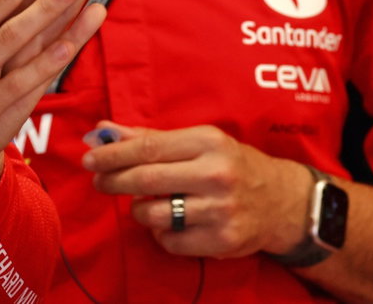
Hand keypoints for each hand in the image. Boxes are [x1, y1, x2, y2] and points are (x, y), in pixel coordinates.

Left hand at [83, 122, 314, 257]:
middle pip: (146, 179)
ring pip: (155, 214)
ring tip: (144, 203)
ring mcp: (219, 210)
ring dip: (139, 210)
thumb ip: (150, 137)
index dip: (114, 153)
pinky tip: (170, 222)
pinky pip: (170, 241)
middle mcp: (215, 174)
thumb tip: (103, 131)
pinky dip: (160, 234)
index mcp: (208, 142)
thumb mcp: (199, 141)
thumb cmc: (232, 164)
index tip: (91, 158)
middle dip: (114, 180)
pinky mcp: (221, 241)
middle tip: (98, 182)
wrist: (282, 201)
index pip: (148, 147)